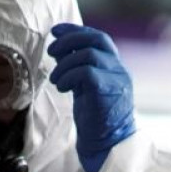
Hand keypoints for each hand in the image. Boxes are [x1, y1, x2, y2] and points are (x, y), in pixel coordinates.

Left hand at [48, 23, 135, 171]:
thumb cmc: (93, 113)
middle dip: (69, 40)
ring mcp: (117, 79)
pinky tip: (62, 88)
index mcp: (113, 65)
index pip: (98, 37)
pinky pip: (87, 73)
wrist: (106, 141)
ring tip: (57, 80)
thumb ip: (77, 66)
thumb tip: (59, 48)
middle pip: (96, 39)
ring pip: (89, 55)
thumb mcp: (84, 84)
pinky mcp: (108, 92)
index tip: (55, 31)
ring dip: (64, 65)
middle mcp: (118, 69)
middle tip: (51, 51)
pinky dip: (68, 77)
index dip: (75, 30)